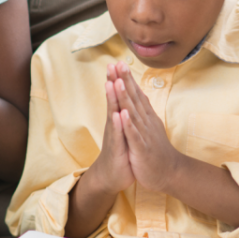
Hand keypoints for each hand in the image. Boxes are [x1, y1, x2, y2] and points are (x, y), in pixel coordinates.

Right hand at [88, 62, 134, 194]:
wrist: (112, 176)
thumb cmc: (120, 151)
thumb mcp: (124, 130)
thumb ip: (125, 114)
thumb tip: (126, 98)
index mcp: (119, 118)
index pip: (119, 95)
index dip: (119, 79)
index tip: (118, 61)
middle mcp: (114, 124)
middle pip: (113, 100)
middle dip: (113, 82)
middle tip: (111, 64)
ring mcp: (114, 136)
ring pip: (113, 114)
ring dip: (113, 99)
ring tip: (112, 83)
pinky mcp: (116, 149)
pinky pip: (117, 135)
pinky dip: (118, 125)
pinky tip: (117, 114)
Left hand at [113, 62, 183, 193]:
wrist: (169, 173)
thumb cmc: (157, 150)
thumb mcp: (151, 127)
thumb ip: (144, 111)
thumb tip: (140, 95)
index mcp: (146, 117)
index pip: (136, 94)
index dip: (127, 79)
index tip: (119, 63)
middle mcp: (146, 122)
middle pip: (134, 98)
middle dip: (125, 81)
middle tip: (117, 64)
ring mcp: (144, 134)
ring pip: (133, 113)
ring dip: (125, 97)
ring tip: (117, 82)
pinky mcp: (142, 149)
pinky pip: (134, 135)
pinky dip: (128, 125)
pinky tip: (122, 114)